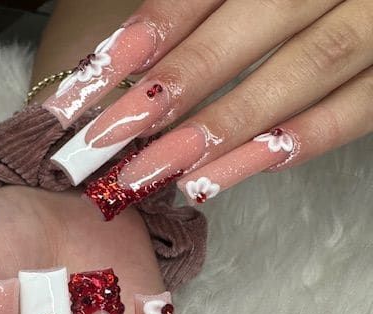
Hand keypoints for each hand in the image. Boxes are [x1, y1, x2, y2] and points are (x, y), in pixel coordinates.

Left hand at [41, 0, 372, 214]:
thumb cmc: (304, 0)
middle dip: (177, 84)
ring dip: (230, 124)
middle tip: (110, 139)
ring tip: (163, 169)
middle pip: (252, 25)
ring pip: (307, 68)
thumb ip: (211, 7)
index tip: (95, 81)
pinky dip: (307, 138)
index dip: (154, 30)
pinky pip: (359, 108)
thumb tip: (135, 49)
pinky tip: (248, 167)